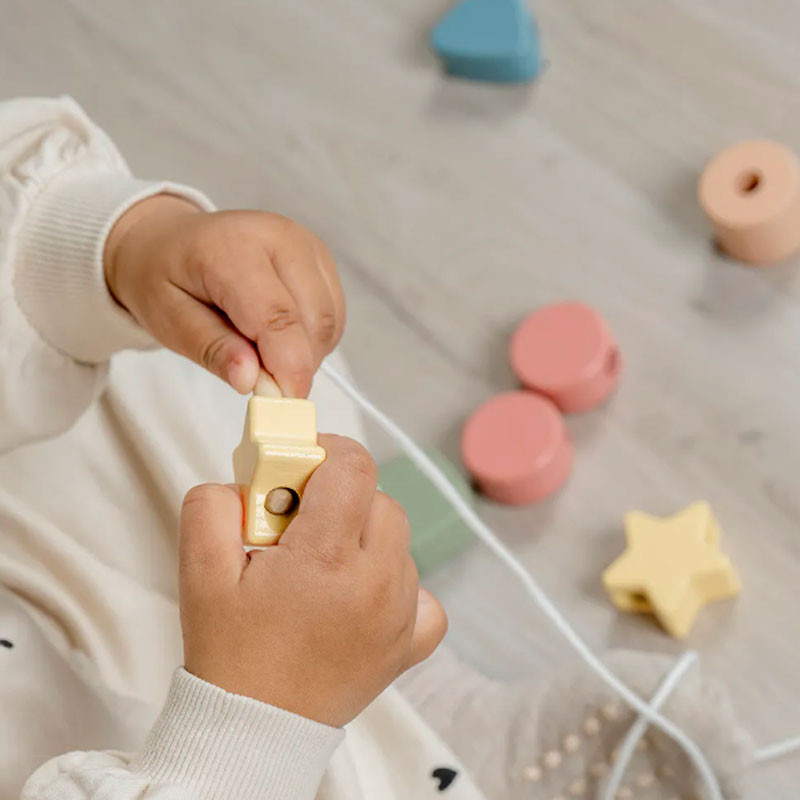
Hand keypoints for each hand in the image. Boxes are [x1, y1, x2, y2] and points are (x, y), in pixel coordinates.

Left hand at [104, 195, 344, 397]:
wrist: (170, 241)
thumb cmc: (165, 279)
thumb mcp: (168, 321)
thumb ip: (212, 350)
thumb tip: (251, 380)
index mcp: (233, 248)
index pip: (277, 317)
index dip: (288, 368)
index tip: (283, 403)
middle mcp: (279, 238)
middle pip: (313, 321)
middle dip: (295, 365)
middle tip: (260, 382)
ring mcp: (306, 245)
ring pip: (329, 321)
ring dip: (306, 353)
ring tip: (262, 351)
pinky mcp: (320, 258)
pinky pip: (332, 315)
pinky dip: (312, 339)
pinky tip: (279, 335)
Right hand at [178, 434, 447, 726]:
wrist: (253, 729)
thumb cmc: (230, 656)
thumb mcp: (200, 573)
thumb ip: (212, 507)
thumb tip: (242, 480)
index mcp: (327, 558)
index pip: (354, 466)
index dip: (326, 451)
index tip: (300, 467)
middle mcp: (376, 582)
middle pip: (379, 498)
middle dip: (340, 497)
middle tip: (300, 524)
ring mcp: (400, 614)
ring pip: (398, 540)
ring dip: (363, 536)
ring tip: (321, 566)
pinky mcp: (410, 643)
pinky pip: (423, 592)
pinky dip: (396, 583)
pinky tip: (361, 594)